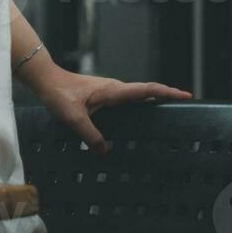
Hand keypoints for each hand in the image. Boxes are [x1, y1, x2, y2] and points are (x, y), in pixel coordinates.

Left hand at [27, 64, 190, 153]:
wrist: (45, 80)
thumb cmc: (58, 94)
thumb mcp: (73, 118)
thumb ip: (90, 136)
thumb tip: (105, 152)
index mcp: (113, 91)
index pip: (146, 90)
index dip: (167, 92)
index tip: (186, 95)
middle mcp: (114, 89)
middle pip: (146, 93)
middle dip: (166, 97)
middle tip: (185, 106)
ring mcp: (108, 91)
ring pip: (135, 97)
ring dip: (151, 101)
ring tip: (168, 114)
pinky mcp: (102, 95)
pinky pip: (125, 101)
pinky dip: (137, 106)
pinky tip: (136, 119)